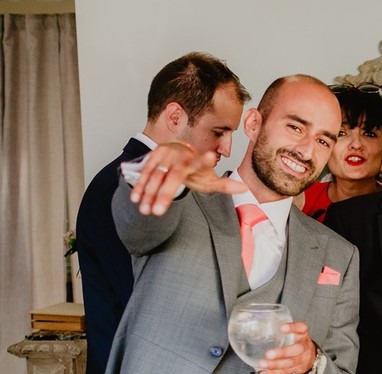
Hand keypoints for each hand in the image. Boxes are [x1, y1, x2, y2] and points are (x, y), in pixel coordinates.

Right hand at [130, 141, 246, 215]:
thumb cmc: (197, 170)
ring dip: (149, 193)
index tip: (212, 156)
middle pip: (172, 176)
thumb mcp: (210, 178)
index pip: (201, 162)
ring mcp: (165, 155)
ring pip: (156, 175)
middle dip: (164, 195)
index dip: (205, 160)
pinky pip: (145, 172)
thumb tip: (246, 188)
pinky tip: (135, 199)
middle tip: (158, 212)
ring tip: (145, 211)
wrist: (179, 152)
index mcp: (196, 161)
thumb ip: (225, 184)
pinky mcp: (153, 156)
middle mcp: (180, 156)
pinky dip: (140, 186)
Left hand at [258, 321, 314, 373]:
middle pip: (296, 350)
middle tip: (269, 354)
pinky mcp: (296, 369)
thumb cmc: (298, 342)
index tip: (282, 327)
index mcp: (302, 335)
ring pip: (289, 363)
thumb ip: (281, 330)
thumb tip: (257, 325)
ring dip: (275, 365)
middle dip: (282, 352)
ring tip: (263, 364)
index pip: (301, 328)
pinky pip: (284, 372)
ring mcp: (301, 359)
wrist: (311, 357)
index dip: (293, 328)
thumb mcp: (294, 333)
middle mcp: (304, 347)